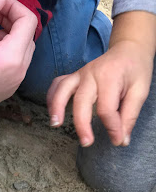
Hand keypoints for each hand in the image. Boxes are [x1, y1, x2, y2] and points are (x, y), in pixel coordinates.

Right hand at [0, 0, 36, 113]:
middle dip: (12, 22)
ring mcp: (12, 86)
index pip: (28, 21)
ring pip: (22, 53)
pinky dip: (5, 56)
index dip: (13, 6)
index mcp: (11, 59)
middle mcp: (17, 75)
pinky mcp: (5, 92)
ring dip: (8, 39)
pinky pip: (14, 69)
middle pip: (28, 37)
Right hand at [47, 10, 155, 147]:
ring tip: (56, 124)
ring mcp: (80, 74)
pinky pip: (57, 85)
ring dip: (56, 107)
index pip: (107, 108)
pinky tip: (52, 113)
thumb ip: (130, 116)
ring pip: (62, 90)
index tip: (117, 140)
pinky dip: (51, 98)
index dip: (111, 128)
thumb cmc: (135, 70)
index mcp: (110, 76)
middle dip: (82, 124)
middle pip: (82, 101)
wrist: (128, 49)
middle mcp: (92, 73)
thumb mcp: (140, 91)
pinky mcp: (74, 77)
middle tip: (87, 142)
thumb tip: (121, 140)